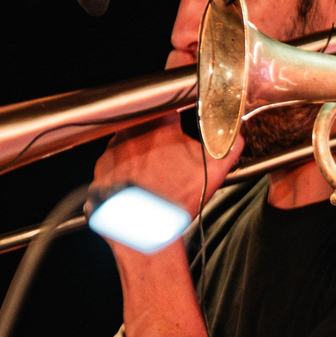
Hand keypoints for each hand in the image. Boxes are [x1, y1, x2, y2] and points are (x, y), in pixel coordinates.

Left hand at [91, 113, 245, 223]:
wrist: (148, 231)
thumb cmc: (177, 201)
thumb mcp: (213, 173)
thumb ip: (228, 148)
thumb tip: (236, 137)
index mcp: (159, 127)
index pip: (167, 105)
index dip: (174, 114)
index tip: (177, 122)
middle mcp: (130, 134)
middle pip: (145, 125)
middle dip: (156, 137)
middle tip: (167, 156)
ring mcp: (111, 153)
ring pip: (127, 144)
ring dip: (137, 154)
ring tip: (152, 175)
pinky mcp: (99, 172)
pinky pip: (112, 166)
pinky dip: (122, 173)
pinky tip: (136, 186)